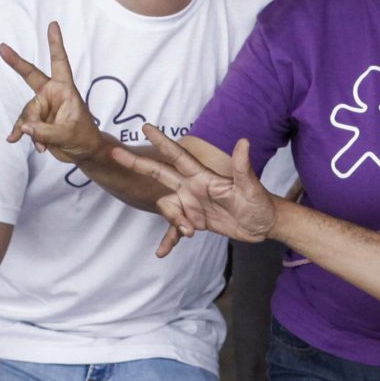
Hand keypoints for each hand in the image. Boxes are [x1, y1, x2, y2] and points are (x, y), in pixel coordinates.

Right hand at [0, 21, 106, 165]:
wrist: (82, 152)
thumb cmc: (83, 138)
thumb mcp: (68, 135)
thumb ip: (46, 132)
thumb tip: (24, 128)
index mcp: (65, 90)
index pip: (60, 63)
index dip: (56, 44)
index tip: (53, 25)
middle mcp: (52, 94)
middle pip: (31, 75)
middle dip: (16, 63)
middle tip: (2, 48)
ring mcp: (43, 107)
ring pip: (27, 113)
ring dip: (31, 130)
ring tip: (43, 145)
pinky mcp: (36, 120)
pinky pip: (23, 124)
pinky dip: (21, 133)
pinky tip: (14, 139)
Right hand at [139, 128, 273, 254]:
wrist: (264, 224)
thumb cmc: (260, 203)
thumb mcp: (251, 187)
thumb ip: (243, 167)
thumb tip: (244, 142)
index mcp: (202, 177)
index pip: (178, 157)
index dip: (162, 142)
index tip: (146, 127)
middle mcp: (192, 188)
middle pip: (160, 174)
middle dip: (139, 164)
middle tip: (115, 153)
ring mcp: (191, 204)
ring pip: (167, 208)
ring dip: (173, 221)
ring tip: (191, 232)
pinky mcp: (194, 221)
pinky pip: (175, 230)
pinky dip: (169, 239)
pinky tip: (162, 252)